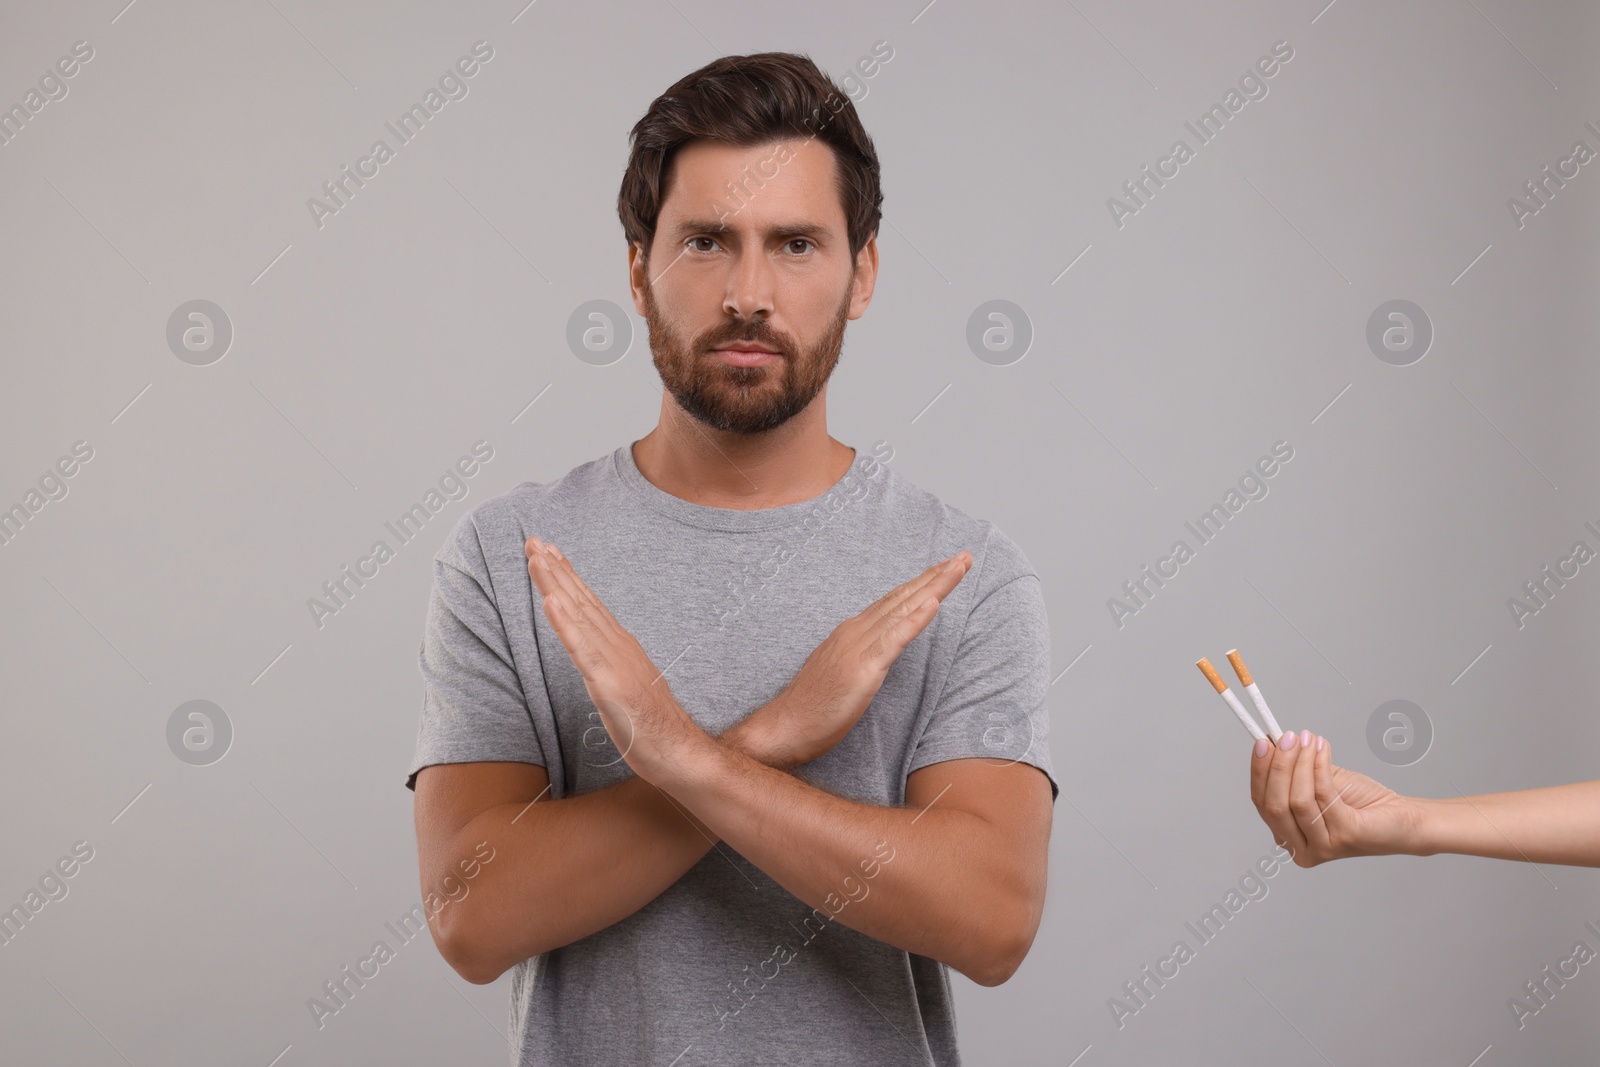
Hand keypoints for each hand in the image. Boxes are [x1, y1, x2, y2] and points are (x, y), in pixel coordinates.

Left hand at [525, 535, 698, 781]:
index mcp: (620, 646)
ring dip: (556, 585)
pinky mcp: (610, 683)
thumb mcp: (625, 689)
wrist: (681, 753)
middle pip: (582, 601)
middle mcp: (618, 646)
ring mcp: (614, 662)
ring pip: (579, 616)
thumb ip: (610, 667)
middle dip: (556, 569)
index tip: (549, 552)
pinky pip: (583, 649)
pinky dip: (566, 624)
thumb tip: (593, 657)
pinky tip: (552, 602)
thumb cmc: (652, 728)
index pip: (589, 604)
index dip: (567, 577)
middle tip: (533, 539)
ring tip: (537, 557)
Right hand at [749, 550, 973, 768]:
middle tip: (965, 556)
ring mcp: (859, 648)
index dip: (922, 582)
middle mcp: (856, 631)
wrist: (785, 726)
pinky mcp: (863, 669)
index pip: (894, 600)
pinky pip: (894, 640)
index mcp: (853, 632)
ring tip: (958, 567)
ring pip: (903, 610)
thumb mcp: (843, 672)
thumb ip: (862, 655)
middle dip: (936, 575)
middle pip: (903, 597)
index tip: (946, 567)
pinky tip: (933, 603)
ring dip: (934, 586)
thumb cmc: (813, 706)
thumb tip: (881, 650)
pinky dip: (915, 619)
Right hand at [1250, 729, 1422, 865]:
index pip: (1261, 803)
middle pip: (1274, 804)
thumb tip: (1272, 742)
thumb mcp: (1318, 783)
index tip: (1263, 742)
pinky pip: (1322, 795)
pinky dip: (1320, 766)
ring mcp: (1322, 847)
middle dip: (1278, 765)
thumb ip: (1294, 770)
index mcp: (1288, 838)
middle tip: (1287, 737)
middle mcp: (1301, 849)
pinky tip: (1323, 749)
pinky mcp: (1345, 836)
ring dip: (1300, 762)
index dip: (1259, 771)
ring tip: (1309, 739)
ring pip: (1297, 800)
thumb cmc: (1362, 802)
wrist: (1404, 817)